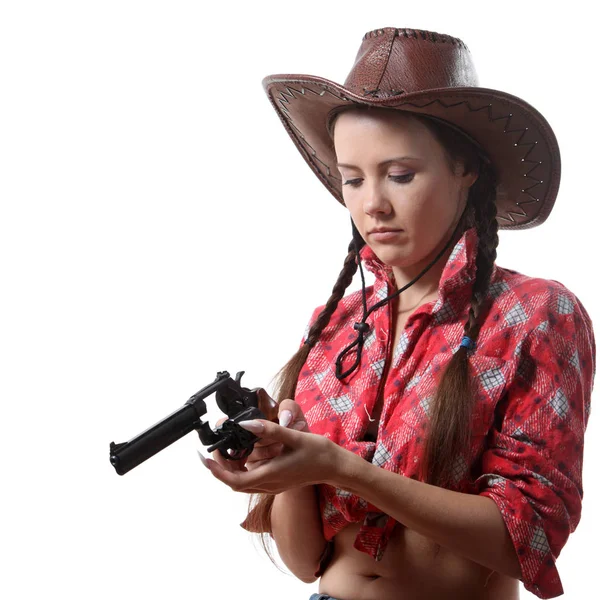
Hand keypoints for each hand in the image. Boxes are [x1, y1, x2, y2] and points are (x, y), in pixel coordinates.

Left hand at [199, 418, 344, 493]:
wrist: (335, 467)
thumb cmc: (318, 452)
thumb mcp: (294, 436)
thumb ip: (269, 430)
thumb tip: (246, 423)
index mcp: (271, 474)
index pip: (234, 479)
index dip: (216, 470)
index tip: (204, 457)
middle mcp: (269, 484)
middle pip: (234, 483)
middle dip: (219, 468)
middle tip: (213, 449)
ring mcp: (273, 486)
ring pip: (242, 484)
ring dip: (230, 470)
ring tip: (225, 450)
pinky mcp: (276, 483)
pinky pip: (252, 481)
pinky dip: (241, 470)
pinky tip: (244, 455)